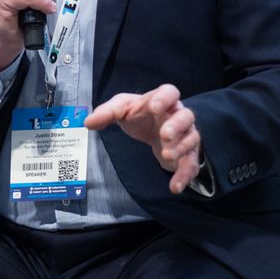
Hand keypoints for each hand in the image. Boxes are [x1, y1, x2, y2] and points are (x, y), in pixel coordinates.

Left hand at [85, 84, 200, 193]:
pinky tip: (175, 187)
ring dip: (181, 148)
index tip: (155, 107)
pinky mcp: (187, 154)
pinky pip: (191, 163)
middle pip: (186, 116)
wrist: (151, 129)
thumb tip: (87, 122)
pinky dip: (184, 175)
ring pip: (192, 138)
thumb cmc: (138, 114)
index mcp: (161, 100)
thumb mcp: (121, 109)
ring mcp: (185, 135)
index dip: (165, 98)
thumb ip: (106, 113)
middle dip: (177, 125)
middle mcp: (177, 115)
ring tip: (166, 156)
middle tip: (165, 134)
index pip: (170, 92)